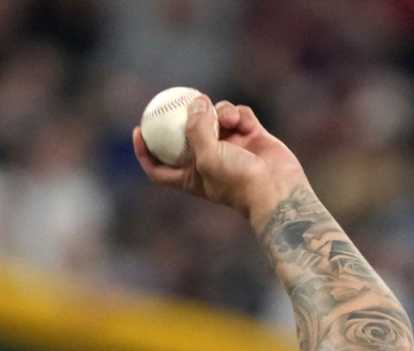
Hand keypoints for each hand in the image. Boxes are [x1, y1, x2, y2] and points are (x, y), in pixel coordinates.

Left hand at [133, 95, 309, 225]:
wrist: (276, 189)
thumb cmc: (237, 181)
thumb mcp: (207, 156)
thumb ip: (196, 128)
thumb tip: (196, 101)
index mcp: (190, 176)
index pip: (159, 166)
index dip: (145, 151)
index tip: (138, 130)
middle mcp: (207, 161)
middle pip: (187, 134)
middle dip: (185, 117)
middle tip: (183, 99)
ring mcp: (230, 147)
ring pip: (215, 118)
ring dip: (220, 113)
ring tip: (228, 120)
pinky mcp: (251, 135)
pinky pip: (238, 115)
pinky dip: (238, 114)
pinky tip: (242, 122)